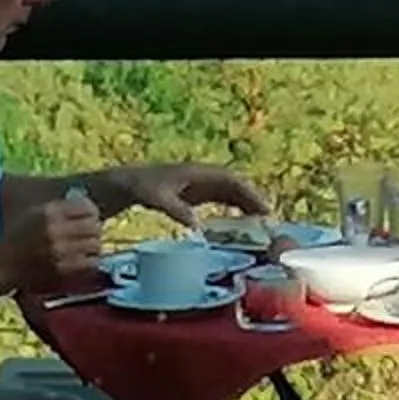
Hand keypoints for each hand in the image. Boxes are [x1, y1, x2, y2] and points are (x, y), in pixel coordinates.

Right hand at [6, 194, 106, 287]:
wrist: (3, 264)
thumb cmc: (18, 237)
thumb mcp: (34, 213)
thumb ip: (59, 208)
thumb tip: (86, 203)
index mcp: (48, 212)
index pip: (86, 207)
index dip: (92, 211)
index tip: (90, 216)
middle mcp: (55, 230)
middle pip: (93, 226)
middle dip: (94, 229)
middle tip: (91, 233)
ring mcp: (59, 251)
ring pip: (95, 245)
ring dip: (93, 245)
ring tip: (87, 246)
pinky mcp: (62, 269)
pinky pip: (89, 263)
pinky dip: (90, 261)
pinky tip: (83, 259)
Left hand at [118, 162, 271, 226]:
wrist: (127, 183)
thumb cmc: (141, 187)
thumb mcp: (157, 199)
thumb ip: (176, 210)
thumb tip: (197, 226)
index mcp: (197, 173)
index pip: (230, 180)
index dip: (248, 193)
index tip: (263, 209)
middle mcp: (203, 176)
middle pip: (236, 186)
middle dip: (254, 200)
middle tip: (270, 222)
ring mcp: (201, 184)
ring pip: (231, 192)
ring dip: (247, 205)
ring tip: (263, 225)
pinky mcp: (197, 194)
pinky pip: (223, 199)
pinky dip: (235, 209)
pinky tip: (243, 224)